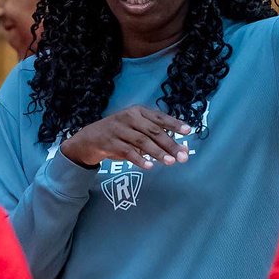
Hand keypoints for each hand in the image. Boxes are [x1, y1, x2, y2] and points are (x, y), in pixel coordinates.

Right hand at [61, 106, 192, 169]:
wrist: (90, 139)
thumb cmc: (120, 134)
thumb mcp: (137, 129)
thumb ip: (156, 137)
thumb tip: (181, 149)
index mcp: (138, 111)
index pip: (160, 117)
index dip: (174, 124)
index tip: (188, 131)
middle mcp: (129, 118)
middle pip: (153, 131)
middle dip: (170, 144)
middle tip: (183, 156)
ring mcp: (118, 129)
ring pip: (142, 142)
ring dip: (158, 153)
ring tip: (170, 162)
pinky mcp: (110, 143)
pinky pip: (127, 152)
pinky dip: (139, 159)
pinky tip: (150, 166)